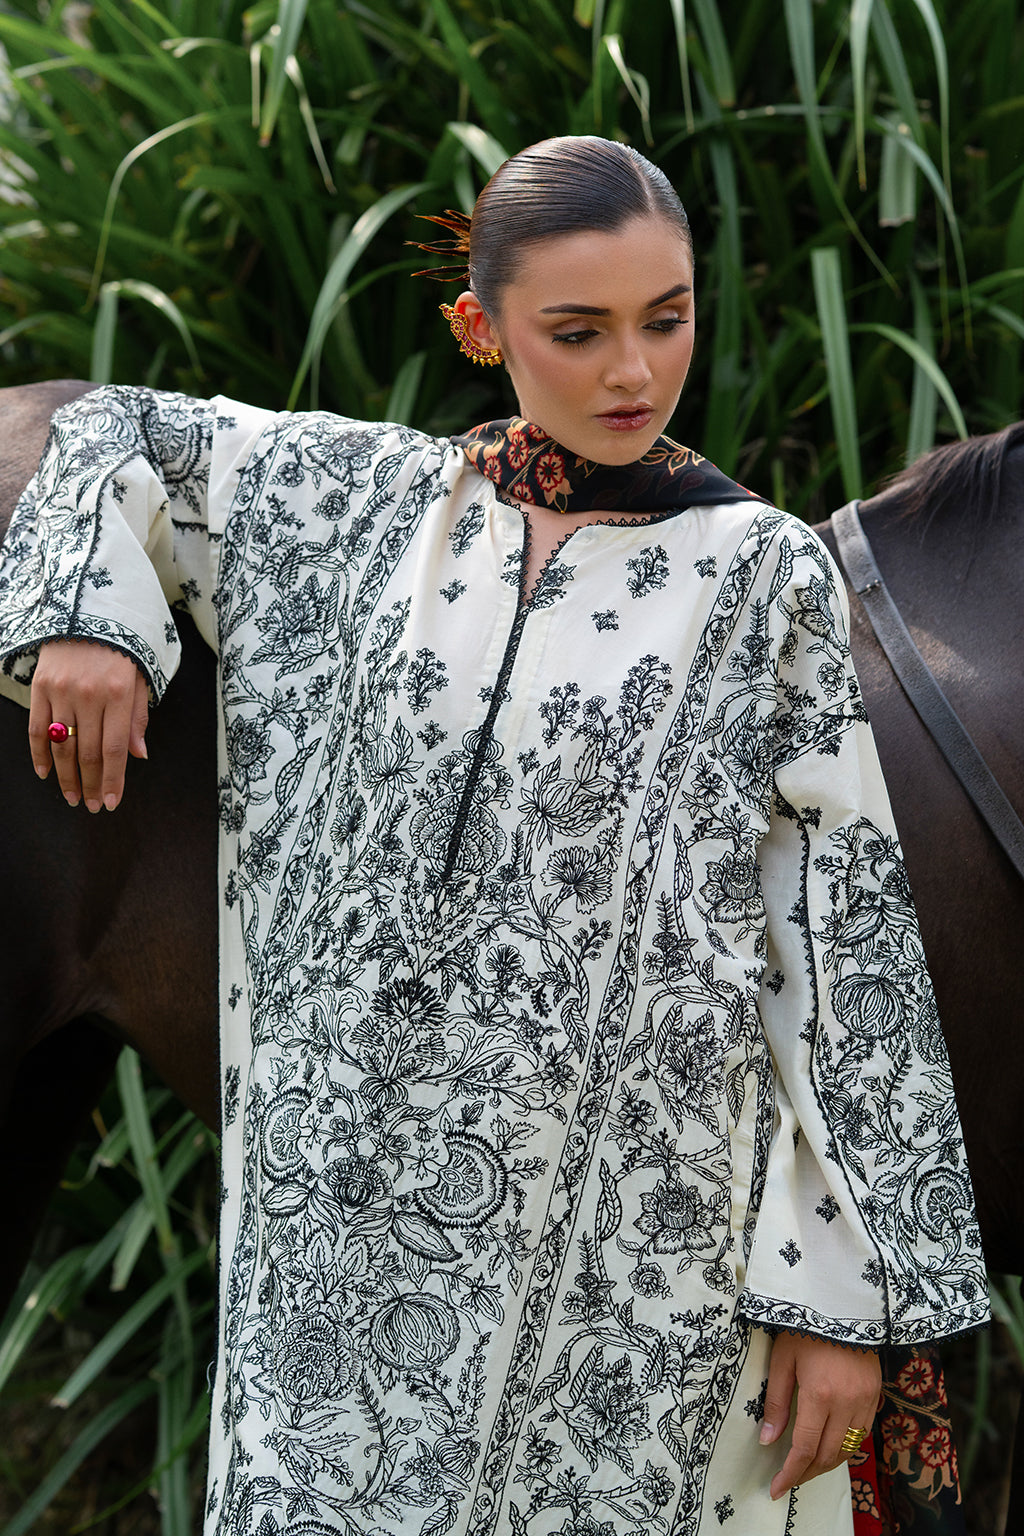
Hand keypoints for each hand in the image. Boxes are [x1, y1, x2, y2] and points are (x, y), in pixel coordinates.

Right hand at [29, 639, 148, 810]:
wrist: (87, 611)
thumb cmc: (120, 649)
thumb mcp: (139, 678)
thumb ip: (137, 718)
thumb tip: (138, 756)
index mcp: (118, 694)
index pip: (114, 749)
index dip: (113, 780)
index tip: (112, 803)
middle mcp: (89, 695)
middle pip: (88, 753)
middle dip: (92, 785)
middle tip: (94, 806)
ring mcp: (61, 691)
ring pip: (62, 746)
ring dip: (67, 777)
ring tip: (74, 797)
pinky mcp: (40, 687)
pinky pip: (37, 728)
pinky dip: (39, 754)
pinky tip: (45, 774)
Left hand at [760, 1332, 880, 1499]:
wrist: (842, 1300)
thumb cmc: (805, 1325)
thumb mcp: (782, 1358)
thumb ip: (776, 1401)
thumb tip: (768, 1440)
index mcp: (819, 1395)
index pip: (805, 1449)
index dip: (790, 1473)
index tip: (777, 1489)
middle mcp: (846, 1403)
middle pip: (829, 1456)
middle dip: (807, 1473)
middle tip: (789, 1480)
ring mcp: (865, 1400)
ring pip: (849, 1449)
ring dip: (828, 1464)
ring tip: (807, 1468)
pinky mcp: (876, 1394)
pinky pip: (863, 1433)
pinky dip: (847, 1447)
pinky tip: (831, 1446)